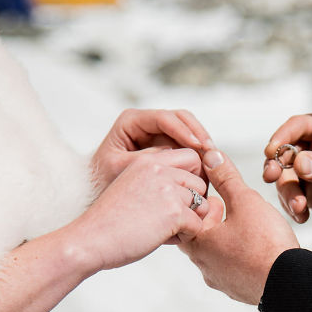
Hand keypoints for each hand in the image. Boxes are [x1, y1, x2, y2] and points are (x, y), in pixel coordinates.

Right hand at [69, 148, 209, 272]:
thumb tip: (195, 185)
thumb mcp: (133, 185)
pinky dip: (184, 237)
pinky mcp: (173, 212)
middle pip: (201, 183)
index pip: (191, 158)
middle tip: (168, 219)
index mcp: (148, 161)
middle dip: (192, 204)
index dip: (192, 180)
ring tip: (163, 230)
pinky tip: (161, 239)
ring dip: (189, 221)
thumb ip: (160, 179)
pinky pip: (197, 225)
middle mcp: (160, 170)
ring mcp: (168, 189)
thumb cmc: (110, 221)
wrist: (89, 240)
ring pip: (203, 205)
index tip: (179, 199)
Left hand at [92, 109, 214, 190]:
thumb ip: (148, 159)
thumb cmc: (102, 181)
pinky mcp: (168, 148)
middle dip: (198, 134)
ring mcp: (159, 135)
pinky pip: (189, 147)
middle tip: (211, 153)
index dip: (184, 130)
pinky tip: (207, 169)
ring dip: (202, 145)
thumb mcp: (120, 168)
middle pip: (181, 119)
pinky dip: (199, 156)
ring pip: (189, 131)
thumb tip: (176, 152)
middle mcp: (147, 124)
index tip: (197, 146)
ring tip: (213, 162)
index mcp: (131, 121)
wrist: (99, 194)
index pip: (164, 118)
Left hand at [180, 150, 299, 304]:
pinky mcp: (239, 289)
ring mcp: (221, 281)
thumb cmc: (265, 244)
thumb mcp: (245, 201)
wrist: (290, 283)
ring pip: (216, 253)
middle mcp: (205, 266)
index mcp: (199, 244)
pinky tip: (254, 247)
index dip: (198, 202)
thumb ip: (226, 177)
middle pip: (199, 236)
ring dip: (226, 238)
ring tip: (243, 225)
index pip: (185, 218)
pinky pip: (232, 268)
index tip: (212, 194)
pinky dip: (239, 255)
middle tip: (225, 206)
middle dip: (212, 219)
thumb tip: (210, 157)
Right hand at [263, 113, 311, 222]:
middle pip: (284, 151)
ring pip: (284, 176)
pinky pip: (289, 195)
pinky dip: (292, 206)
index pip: (300, 125)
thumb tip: (299, 163)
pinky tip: (302, 217)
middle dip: (276, 166)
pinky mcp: (306, 189)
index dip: (283, 135)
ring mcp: (308, 168)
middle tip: (270, 178)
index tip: (271, 150)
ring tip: (299, 208)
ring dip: (288, 192)